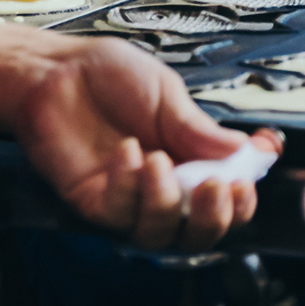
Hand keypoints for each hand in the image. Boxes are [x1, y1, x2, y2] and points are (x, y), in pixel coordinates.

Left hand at [0, 12, 280, 250]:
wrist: (57, 72)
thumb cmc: (109, 77)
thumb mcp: (167, 95)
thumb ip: (201, 130)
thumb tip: (247, 152)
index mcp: (190, 160)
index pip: (225, 199)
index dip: (241, 200)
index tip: (247, 180)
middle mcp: (163, 187)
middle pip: (197, 232)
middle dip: (212, 217)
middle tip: (218, 186)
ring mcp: (128, 199)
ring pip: (159, 233)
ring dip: (166, 202)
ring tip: (160, 161)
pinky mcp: (93, 203)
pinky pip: (119, 214)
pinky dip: (128, 185)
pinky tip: (128, 151)